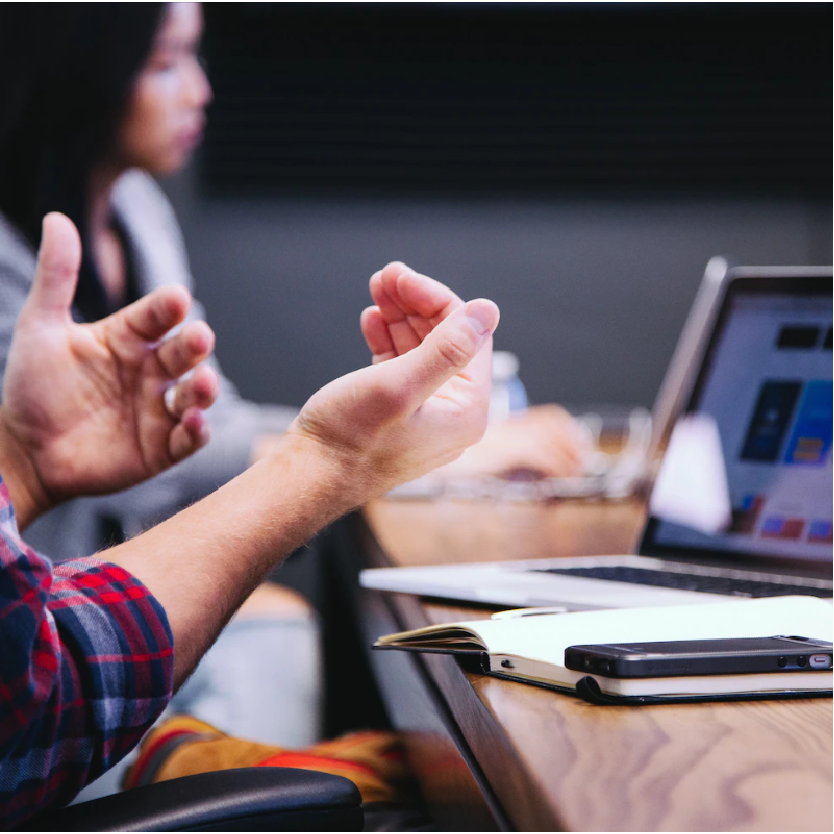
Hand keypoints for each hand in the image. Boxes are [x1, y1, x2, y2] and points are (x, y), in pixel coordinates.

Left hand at [0, 213, 218, 526]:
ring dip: (205, 389)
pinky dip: (197, 431)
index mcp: (128, 339)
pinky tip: (194, 422)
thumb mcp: (40, 328)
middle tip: (199, 338)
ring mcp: (159, 410)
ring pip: (195, 394)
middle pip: (184, 353)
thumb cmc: (33, 388)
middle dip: (196, 345)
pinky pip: (188, 439)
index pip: (157, 316)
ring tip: (203, 383)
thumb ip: (56, 277)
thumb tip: (56, 218)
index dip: (168, 308)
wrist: (23, 451)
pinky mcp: (162, 448)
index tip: (176, 298)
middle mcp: (150, 371)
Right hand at [361, 266, 587, 479]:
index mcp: (466, 410)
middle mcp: (452, 413)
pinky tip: (372, 321)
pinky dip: (388, 340)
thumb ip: (446, 349)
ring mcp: (425, 413)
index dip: (436, 299)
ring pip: (421, 349)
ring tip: (377, 290)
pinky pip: (402, 366)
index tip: (402, 277)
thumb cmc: (349, 441)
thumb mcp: (398, 386)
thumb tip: (487, 311)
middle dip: (416, 304)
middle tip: (386, 276)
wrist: (308, 479)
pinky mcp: (398, 413)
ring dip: (400, 316)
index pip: (468, 336)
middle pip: (445, 339)